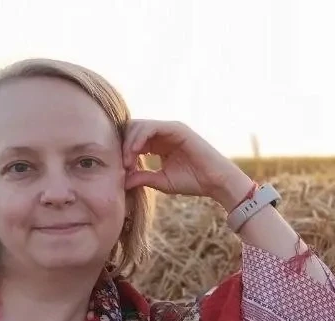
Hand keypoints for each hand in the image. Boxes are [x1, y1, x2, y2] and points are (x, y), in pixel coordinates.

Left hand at [122, 120, 254, 211]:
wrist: (214, 182)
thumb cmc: (192, 182)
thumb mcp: (161, 181)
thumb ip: (142, 177)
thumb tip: (121, 181)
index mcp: (158, 144)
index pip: (133, 140)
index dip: (123, 152)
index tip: (120, 169)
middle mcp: (163, 133)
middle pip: (132, 129)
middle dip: (123, 145)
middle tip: (122, 164)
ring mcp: (170, 129)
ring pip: (139, 125)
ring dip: (129, 142)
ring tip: (127, 161)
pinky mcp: (176, 128)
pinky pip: (151, 127)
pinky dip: (139, 138)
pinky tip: (135, 152)